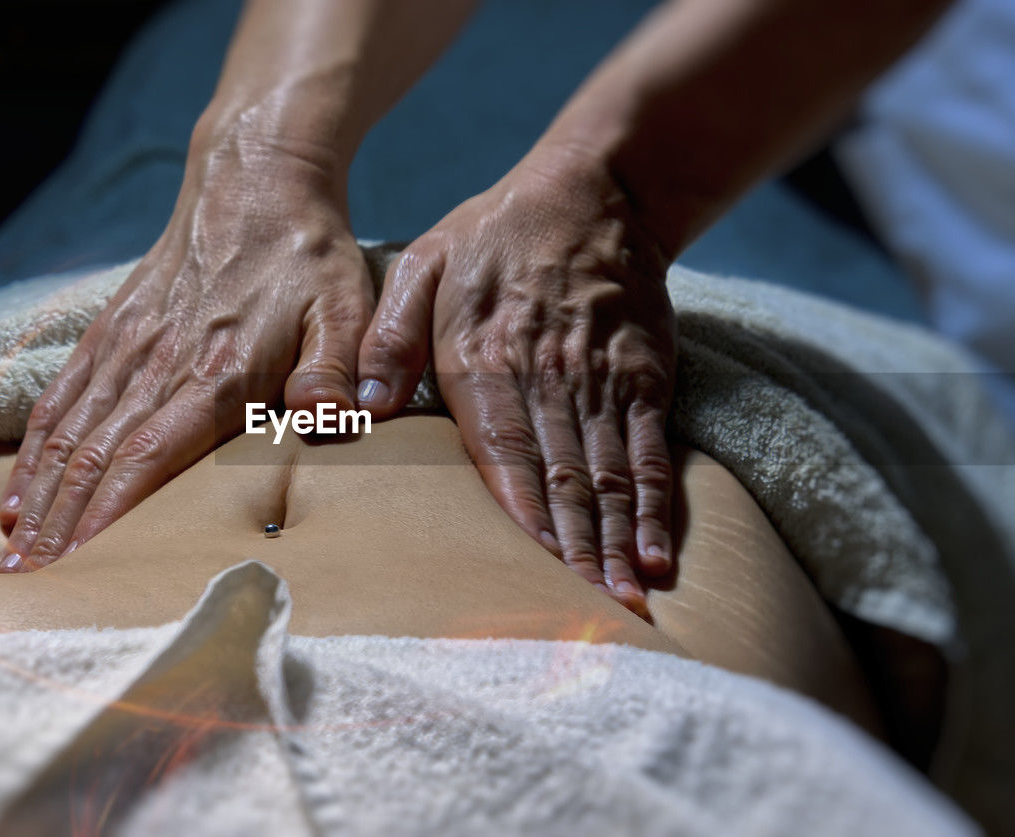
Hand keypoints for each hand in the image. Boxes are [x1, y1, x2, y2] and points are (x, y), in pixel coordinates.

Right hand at [0, 129, 371, 570]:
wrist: (255, 180)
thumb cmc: (309, 257)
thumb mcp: (344, 308)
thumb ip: (333, 370)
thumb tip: (332, 421)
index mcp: (216, 371)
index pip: (149, 457)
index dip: (112, 519)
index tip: (82, 572)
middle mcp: (159, 363)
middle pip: (96, 459)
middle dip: (64, 530)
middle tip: (33, 593)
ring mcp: (128, 346)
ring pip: (69, 435)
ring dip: (42, 501)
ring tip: (17, 560)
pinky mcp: (111, 331)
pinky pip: (62, 397)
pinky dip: (35, 450)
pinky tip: (20, 493)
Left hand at [356, 148, 676, 614]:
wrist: (594, 191)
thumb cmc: (494, 237)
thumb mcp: (422, 264)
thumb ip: (389, 336)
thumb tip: (358, 407)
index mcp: (484, 359)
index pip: (502, 451)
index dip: (519, 515)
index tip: (527, 573)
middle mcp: (548, 378)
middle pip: (561, 478)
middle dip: (571, 552)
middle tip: (581, 616)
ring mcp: (602, 381)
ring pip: (607, 477)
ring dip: (613, 545)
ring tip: (620, 605)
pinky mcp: (644, 379)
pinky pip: (650, 452)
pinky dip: (654, 509)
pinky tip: (656, 558)